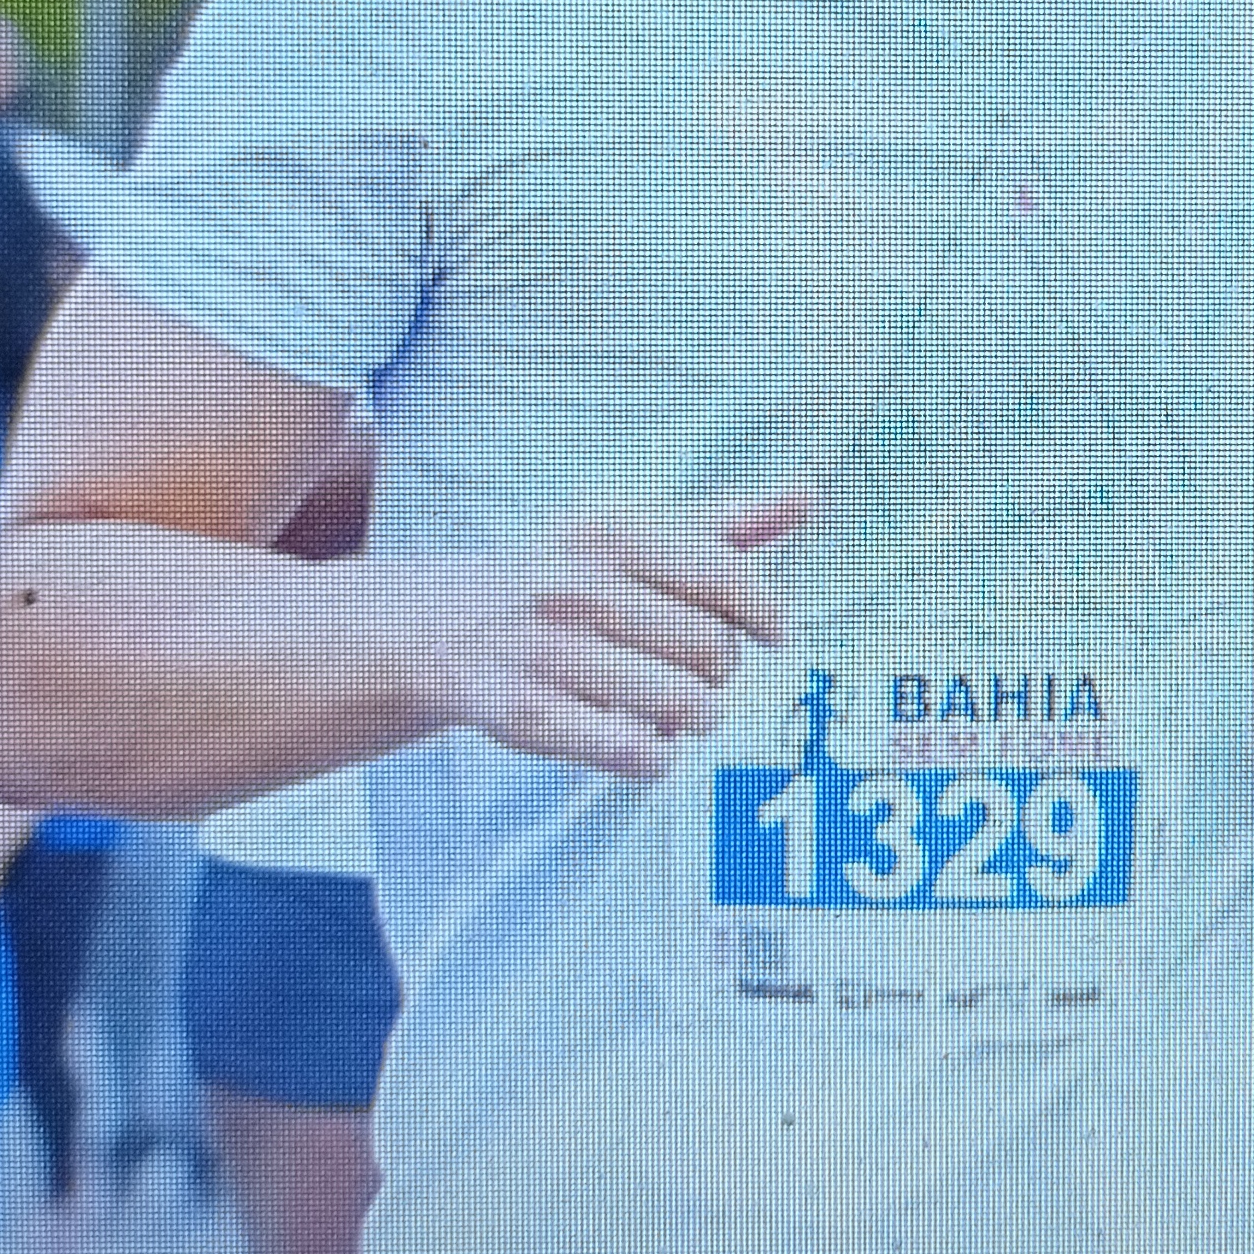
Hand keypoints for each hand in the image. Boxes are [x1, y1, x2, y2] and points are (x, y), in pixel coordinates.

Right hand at [424, 488, 813, 776]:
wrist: (448, 627)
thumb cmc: (567, 577)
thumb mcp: (635, 535)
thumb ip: (724, 524)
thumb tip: (805, 497)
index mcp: (611, 534)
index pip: (724, 576)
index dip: (765, 612)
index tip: (776, 634)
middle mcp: (578, 588)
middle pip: (710, 647)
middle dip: (723, 668)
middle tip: (707, 671)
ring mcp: (551, 654)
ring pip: (680, 702)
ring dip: (699, 714)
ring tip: (687, 707)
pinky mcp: (531, 716)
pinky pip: (632, 752)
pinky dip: (657, 755)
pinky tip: (648, 740)